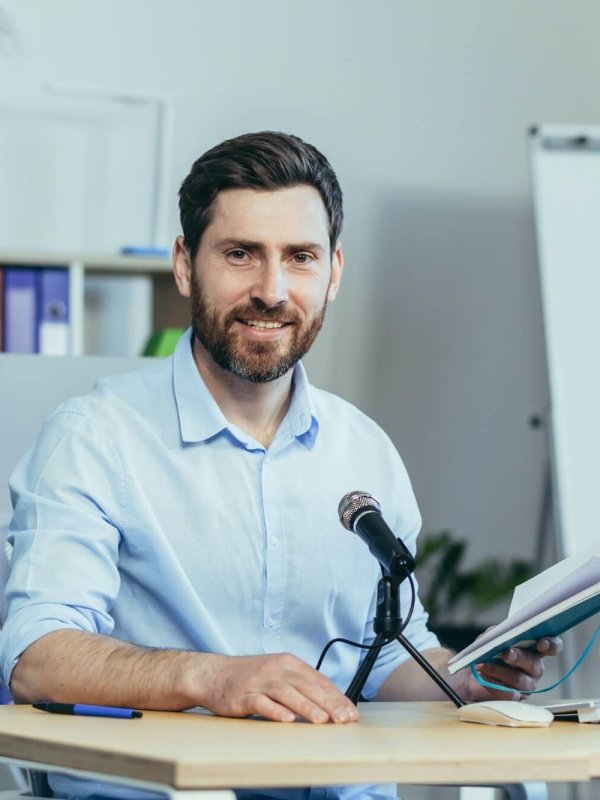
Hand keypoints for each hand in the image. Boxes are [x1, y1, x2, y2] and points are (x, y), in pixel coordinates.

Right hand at [197, 652, 358, 723]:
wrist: (214, 674)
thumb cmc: (251, 677)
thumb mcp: (279, 673)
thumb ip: (301, 684)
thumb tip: (330, 702)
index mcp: (289, 663)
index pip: (318, 680)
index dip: (336, 697)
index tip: (350, 712)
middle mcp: (276, 669)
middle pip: (306, 686)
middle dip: (328, 703)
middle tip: (343, 719)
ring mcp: (259, 681)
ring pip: (287, 693)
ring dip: (306, 706)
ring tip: (321, 720)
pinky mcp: (243, 694)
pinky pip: (261, 702)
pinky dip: (275, 710)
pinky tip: (287, 719)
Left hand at [468, 636, 562, 700]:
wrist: (472, 674)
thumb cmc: (488, 652)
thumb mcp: (491, 637)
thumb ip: (497, 632)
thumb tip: (498, 634)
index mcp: (534, 649)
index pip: (552, 647)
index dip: (551, 645)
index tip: (541, 643)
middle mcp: (534, 667)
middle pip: (534, 663)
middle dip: (519, 657)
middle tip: (506, 654)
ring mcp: (527, 684)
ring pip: (519, 679)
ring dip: (499, 671)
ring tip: (483, 665)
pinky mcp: (516, 698)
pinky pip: (508, 693)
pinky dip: (493, 684)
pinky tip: (483, 677)